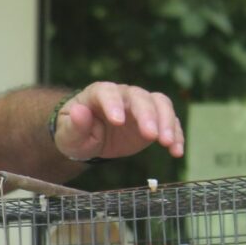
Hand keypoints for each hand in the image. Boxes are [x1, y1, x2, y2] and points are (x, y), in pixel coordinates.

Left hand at [53, 82, 183, 162]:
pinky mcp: (153, 120)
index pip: (107, 93)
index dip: (113, 105)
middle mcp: (122, 95)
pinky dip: (176, 135)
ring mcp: (140, 106)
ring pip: (159, 104)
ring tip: (167, 144)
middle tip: (152, 136)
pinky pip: (169, 122)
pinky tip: (176, 151)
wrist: (89, 139)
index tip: (118, 122)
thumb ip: (74, 125)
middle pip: (139, 97)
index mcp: (98, 94)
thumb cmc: (76, 134)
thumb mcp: (68, 135)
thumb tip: (80, 112)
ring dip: (167, 122)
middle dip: (147, 115)